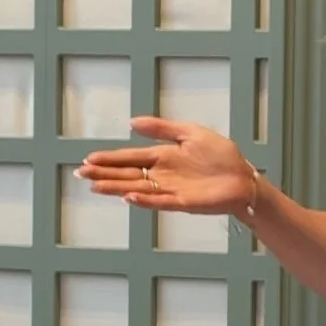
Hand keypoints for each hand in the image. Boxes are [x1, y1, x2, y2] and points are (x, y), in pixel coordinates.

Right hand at [75, 117, 254, 215]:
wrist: (244, 177)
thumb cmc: (221, 156)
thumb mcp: (191, 133)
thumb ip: (162, 129)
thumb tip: (131, 123)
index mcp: (163, 157)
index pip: (130, 158)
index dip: (109, 158)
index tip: (88, 159)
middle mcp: (162, 175)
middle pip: (127, 174)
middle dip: (104, 173)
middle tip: (81, 173)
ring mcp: (171, 190)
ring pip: (137, 189)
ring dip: (116, 188)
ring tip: (95, 186)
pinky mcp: (183, 202)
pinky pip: (160, 201)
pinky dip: (144, 200)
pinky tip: (128, 197)